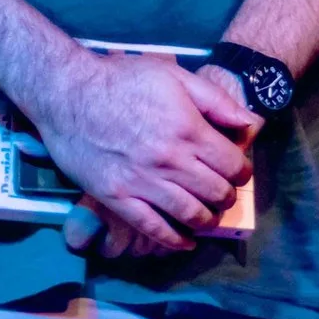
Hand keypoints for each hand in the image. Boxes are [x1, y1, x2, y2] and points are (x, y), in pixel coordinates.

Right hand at [31, 52, 260, 253]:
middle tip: (226, 194)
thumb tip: (250, 124)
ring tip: (210, 216)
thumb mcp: (176, 76)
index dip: (242, 172)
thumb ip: (216, 101)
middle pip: (215, 192)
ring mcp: (141, 182)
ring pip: (189, 214)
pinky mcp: (116, 197)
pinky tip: (185, 242)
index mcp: (188, 130)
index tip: (240, 173)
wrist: (69, 93)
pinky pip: (151, 227)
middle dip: (228, 196)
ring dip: (207, 220)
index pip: (232, 165)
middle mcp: (169, 160)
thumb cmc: (124, 79)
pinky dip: (173, 239)